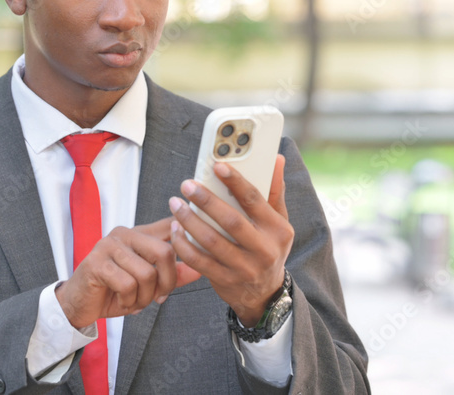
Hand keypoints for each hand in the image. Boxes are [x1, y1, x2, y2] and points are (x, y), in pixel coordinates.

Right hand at [55, 218, 200, 328]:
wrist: (79, 304)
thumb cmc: (115, 291)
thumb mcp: (149, 284)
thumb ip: (173, 274)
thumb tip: (200, 269)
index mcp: (138, 233)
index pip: (170, 226)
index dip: (186, 239)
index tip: (194, 254)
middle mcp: (124, 233)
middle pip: (164, 252)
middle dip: (167, 282)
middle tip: (160, 297)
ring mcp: (108, 245)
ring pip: (146, 273)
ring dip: (145, 297)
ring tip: (136, 301)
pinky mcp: (96, 262)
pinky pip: (127, 284)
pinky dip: (129, 300)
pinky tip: (121, 300)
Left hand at [169, 155, 293, 326]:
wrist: (263, 294)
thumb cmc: (269, 248)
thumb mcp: (279, 222)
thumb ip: (274, 191)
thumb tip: (277, 159)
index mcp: (277, 230)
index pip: (255, 200)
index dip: (236, 181)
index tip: (217, 165)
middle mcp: (263, 250)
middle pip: (230, 220)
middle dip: (206, 200)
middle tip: (187, 185)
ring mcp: (243, 267)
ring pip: (211, 241)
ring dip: (189, 221)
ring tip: (175, 203)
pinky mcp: (224, 280)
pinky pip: (198, 261)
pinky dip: (183, 244)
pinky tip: (175, 229)